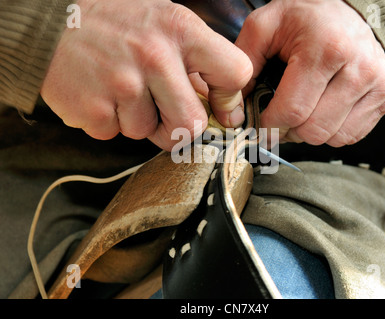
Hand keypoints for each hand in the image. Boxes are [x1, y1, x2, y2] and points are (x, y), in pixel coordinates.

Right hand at [41, 0, 252, 150]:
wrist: (49, 24)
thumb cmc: (114, 25)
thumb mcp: (162, 23)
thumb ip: (195, 61)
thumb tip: (224, 107)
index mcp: (180, 29)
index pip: (235, 73)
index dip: (230, 98)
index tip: (219, 106)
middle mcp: (154, 56)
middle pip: (192, 125)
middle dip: (178, 126)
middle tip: (161, 109)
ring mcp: (122, 84)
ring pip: (149, 134)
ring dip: (137, 120)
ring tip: (120, 90)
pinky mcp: (94, 109)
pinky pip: (115, 134)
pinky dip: (110, 121)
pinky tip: (101, 95)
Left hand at [236, 0, 384, 146]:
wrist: (350, 8)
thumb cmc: (306, 18)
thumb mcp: (265, 27)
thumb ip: (244, 64)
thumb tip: (235, 110)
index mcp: (325, 50)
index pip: (293, 111)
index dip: (270, 125)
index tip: (262, 122)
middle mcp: (358, 69)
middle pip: (314, 130)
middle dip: (289, 131)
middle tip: (281, 117)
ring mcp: (377, 84)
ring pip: (333, 138)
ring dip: (310, 132)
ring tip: (303, 111)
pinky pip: (352, 136)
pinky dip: (332, 131)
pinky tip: (323, 111)